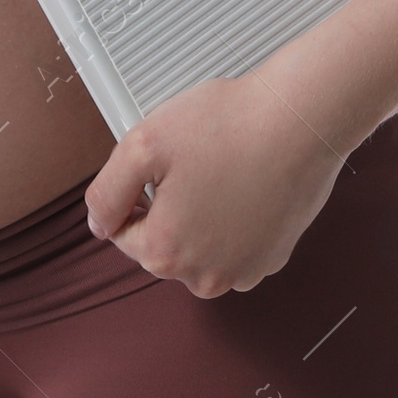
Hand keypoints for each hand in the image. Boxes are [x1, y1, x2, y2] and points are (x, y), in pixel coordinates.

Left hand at [81, 74, 350, 296]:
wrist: (300, 120)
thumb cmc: (229, 126)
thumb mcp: (143, 143)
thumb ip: (106, 191)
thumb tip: (98, 224)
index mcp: (166, 253)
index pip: (125, 230)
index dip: (138, 189)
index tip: (164, 162)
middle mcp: (204, 276)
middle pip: (164, 241)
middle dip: (171, 203)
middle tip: (194, 160)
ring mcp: (244, 271)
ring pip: (201, 244)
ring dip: (204, 214)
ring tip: (223, 168)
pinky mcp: (273, 258)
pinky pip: (237, 243)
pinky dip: (237, 218)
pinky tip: (247, 181)